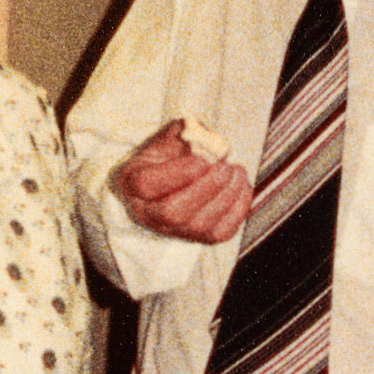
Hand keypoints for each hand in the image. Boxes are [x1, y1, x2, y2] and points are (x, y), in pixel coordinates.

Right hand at [110, 120, 250, 243]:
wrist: (171, 179)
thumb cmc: (167, 156)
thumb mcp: (167, 138)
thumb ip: (185, 134)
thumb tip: (210, 141)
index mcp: (131, 182)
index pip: (147, 184)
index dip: (178, 173)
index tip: (203, 159)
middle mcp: (147, 213)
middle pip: (173, 212)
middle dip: (205, 188)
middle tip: (226, 167)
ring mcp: (172, 230)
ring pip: (199, 226)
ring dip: (225, 197)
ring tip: (237, 172)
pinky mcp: (198, 239)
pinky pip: (221, 233)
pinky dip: (237, 210)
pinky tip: (241, 187)